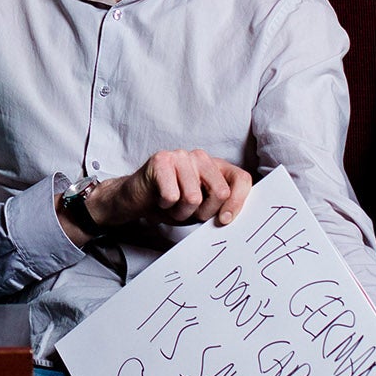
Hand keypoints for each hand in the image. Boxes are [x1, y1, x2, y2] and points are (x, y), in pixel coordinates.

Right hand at [72, 150, 252, 243]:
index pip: (241, 179)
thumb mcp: (200, 208)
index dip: (238, 202)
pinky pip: (172, 196)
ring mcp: (181, 155)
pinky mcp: (161, 160)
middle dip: (203, 212)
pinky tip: (158, 199)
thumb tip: (232, 216)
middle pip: (220, 192)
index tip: (225, 220)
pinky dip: (164, 206)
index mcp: (215, 167)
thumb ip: (219, 206)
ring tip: (170, 205)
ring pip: (194, 197)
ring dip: (180, 212)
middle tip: (186, 212)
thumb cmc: (169, 204)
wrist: (134, 199)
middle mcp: (201, 156)